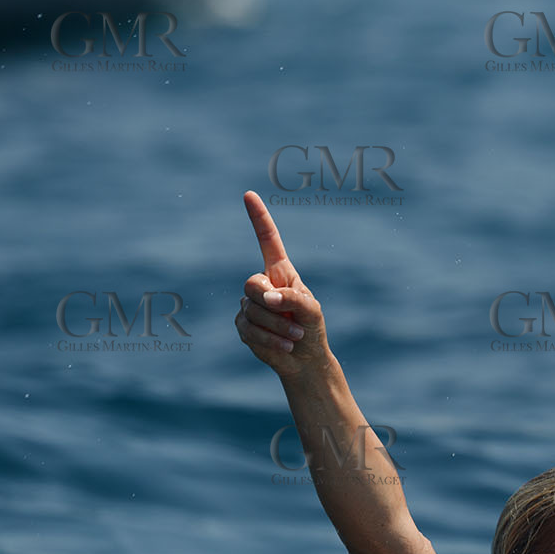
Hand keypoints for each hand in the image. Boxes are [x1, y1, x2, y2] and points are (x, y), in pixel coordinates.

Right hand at [235, 190, 329, 377]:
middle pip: (252, 284)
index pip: (268, 241)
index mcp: (280, 273)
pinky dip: (270, 340)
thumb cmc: (311, 329)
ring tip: (295, 335)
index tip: (249, 194)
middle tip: (293, 319)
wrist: (304, 359)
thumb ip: (292, 298)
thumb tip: (266, 297)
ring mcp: (249, 305)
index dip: (259, 219)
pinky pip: (249, 329)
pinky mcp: (243, 325)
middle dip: (271, 304)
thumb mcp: (311, 311)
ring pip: (252, 310)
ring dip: (277, 327)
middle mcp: (263, 284)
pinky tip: (285, 345)